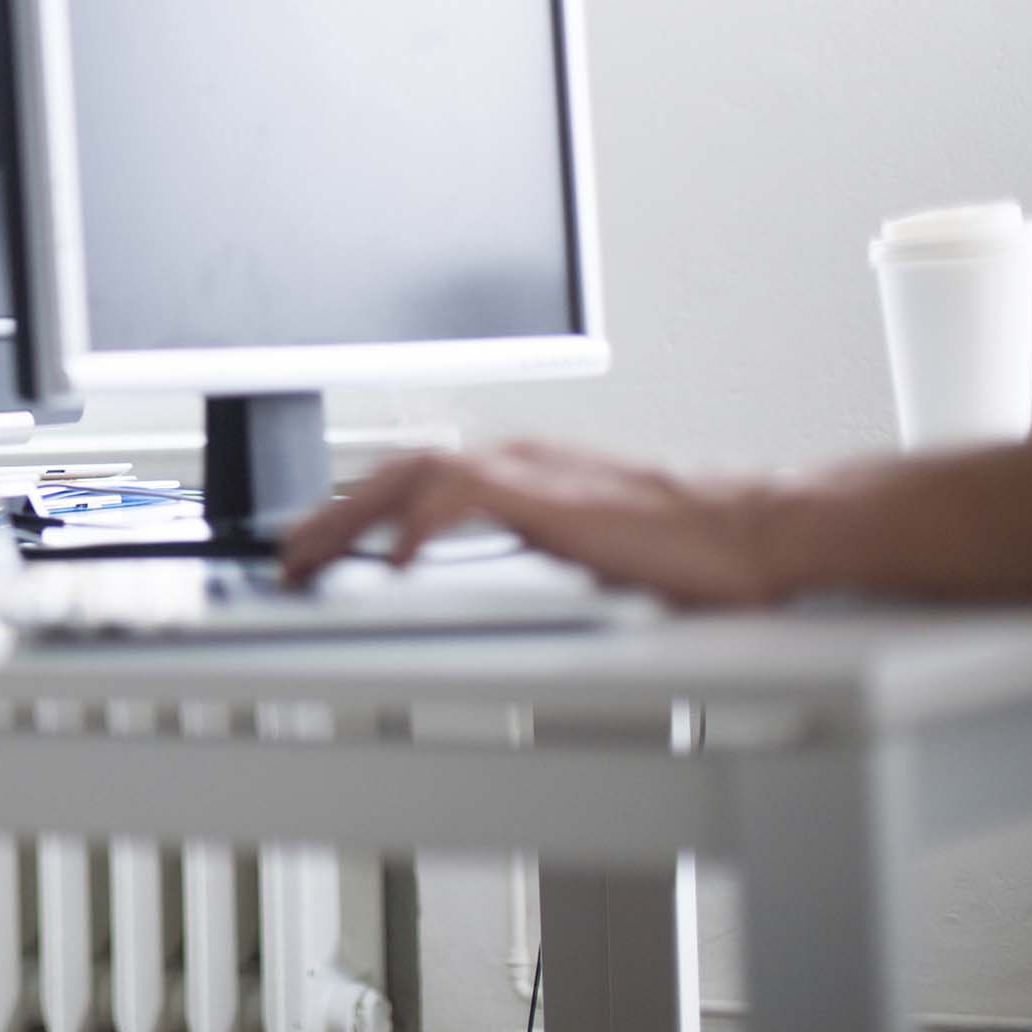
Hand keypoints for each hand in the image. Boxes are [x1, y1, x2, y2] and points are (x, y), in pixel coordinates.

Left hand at [277, 438, 783, 606]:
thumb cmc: (678, 546)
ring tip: (310, 558)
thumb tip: (461, 576)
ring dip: (351, 515)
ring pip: (412, 472)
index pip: (409, 473)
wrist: (748, 531)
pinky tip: (394, 560)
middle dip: (328, 513)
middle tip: (283, 556)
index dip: (349, 505)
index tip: (308, 541)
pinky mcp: (553, 494)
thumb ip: (518, 543)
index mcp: (515, 464)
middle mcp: (513, 454)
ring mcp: (530, 467)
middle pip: (393, 468)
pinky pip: (465, 494)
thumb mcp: (573, 542)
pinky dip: (421, 522)